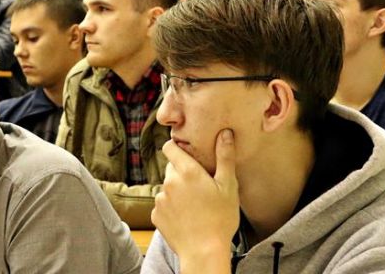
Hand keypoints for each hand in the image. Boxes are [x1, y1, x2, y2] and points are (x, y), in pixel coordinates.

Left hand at [152, 130, 237, 269]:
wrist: (204, 252)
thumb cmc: (220, 219)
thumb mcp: (228, 186)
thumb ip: (224, 157)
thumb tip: (225, 133)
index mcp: (186, 172)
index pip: (169, 147)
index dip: (177, 147)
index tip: (188, 154)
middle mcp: (169, 182)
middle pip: (171, 168)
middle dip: (182, 173)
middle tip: (200, 186)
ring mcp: (160, 200)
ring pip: (167, 187)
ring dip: (177, 191)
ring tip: (195, 205)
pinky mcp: (156, 215)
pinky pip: (163, 205)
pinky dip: (172, 208)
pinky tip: (186, 217)